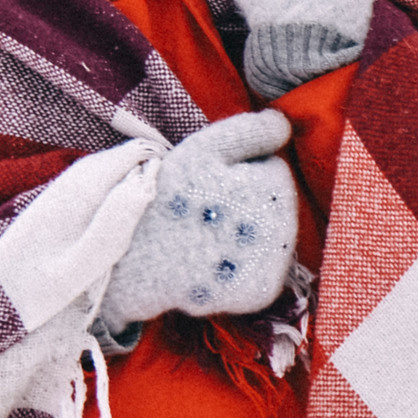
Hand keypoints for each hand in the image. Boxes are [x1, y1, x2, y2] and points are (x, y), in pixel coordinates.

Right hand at [99, 111, 296, 329]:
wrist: (132, 260)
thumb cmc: (166, 196)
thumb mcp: (201, 149)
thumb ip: (250, 130)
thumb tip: (286, 124)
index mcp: (272, 188)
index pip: (272, 167)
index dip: (240, 170)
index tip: (209, 182)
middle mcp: (283, 229)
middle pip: (276, 203)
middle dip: (248, 201)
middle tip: (205, 208)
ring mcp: (274, 264)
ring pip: (272, 235)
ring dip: (247, 231)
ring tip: (207, 234)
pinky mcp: (261, 292)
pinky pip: (263, 268)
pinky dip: (243, 264)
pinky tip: (213, 260)